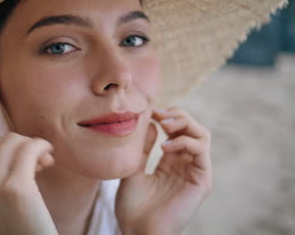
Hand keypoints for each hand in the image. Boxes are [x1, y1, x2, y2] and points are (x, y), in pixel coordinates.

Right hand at [0, 132, 57, 234]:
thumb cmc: (11, 229)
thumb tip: (11, 142)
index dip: (5, 149)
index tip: (22, 162)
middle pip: (0, 141)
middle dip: (22, 146)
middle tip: (38, 164)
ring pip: (15, 141)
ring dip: (34, 147)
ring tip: (44, 164)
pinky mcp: (17, 187)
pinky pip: (31, 148)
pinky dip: (42, 147)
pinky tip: (49, 159)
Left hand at [115, 107, 211, 234]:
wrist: (137, 230)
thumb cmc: (133, 206)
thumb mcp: (133, 169)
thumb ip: (143, 148)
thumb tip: (150, 123)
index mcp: (170, 162)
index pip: (177, 131)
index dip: (166, 117)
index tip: (149, 111)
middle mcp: (185, 165)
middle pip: (192, 128)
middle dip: (177, 115)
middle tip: (158, 114)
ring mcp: (195, 172)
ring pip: (201, 135)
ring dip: (184, 123)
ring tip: (164, 124)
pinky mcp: (202, 180)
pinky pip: (201, 150)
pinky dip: (185, 141)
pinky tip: (165, 147)